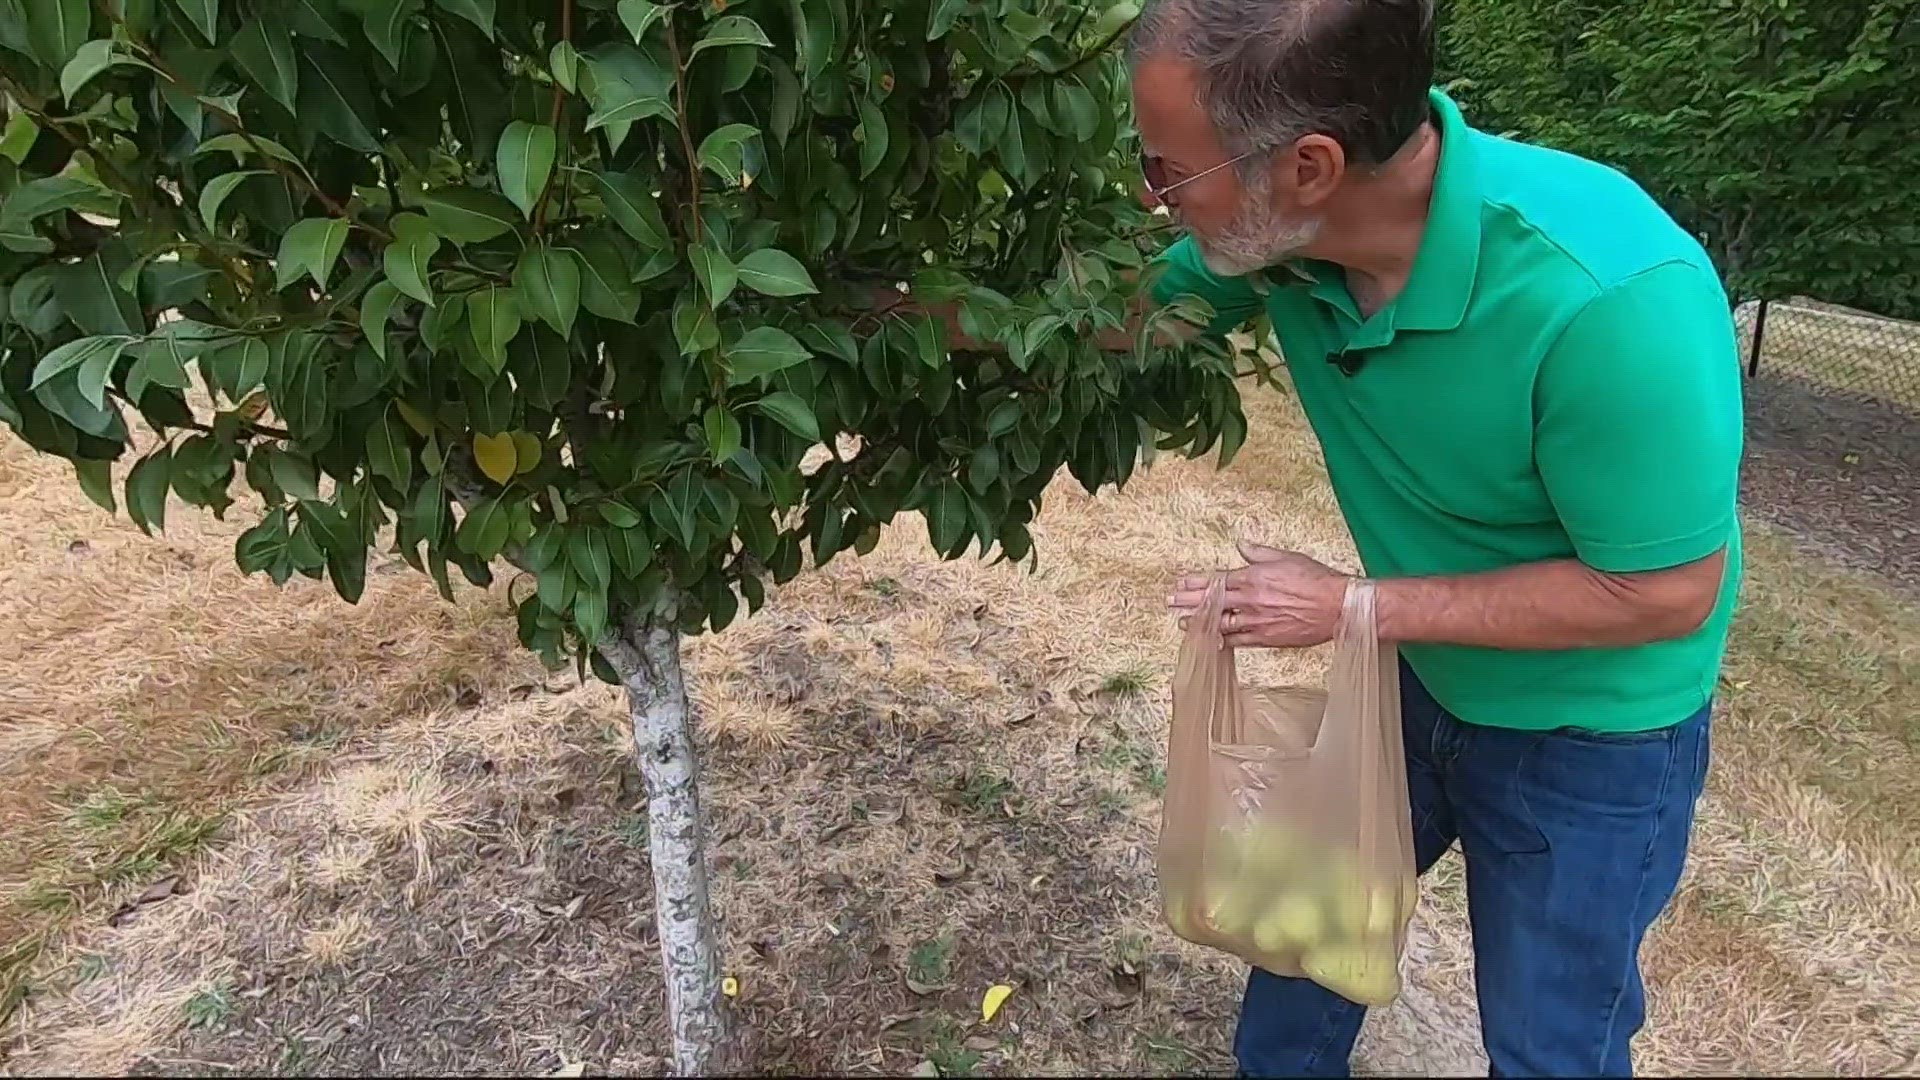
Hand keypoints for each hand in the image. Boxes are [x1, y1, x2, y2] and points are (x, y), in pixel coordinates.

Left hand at [1168, 541, 1351, 648]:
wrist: (1338, 606)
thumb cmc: (1316, 580)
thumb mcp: (1286, 557)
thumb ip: (1259, 553)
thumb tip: (1241, 544)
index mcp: (1254, 577)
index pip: (1217, 580)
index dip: (1196, 582)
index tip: (1180, 582)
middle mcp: (1251, 600)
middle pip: (1212, 601)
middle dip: (1188, 601)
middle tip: (1169, 602)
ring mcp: (1257, 621)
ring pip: (1220, 623)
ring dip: (1199, 623)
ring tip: (1181, 623)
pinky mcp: (1267, 638)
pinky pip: (1238, 641)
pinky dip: (1222, 641)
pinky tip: (1210, 642)